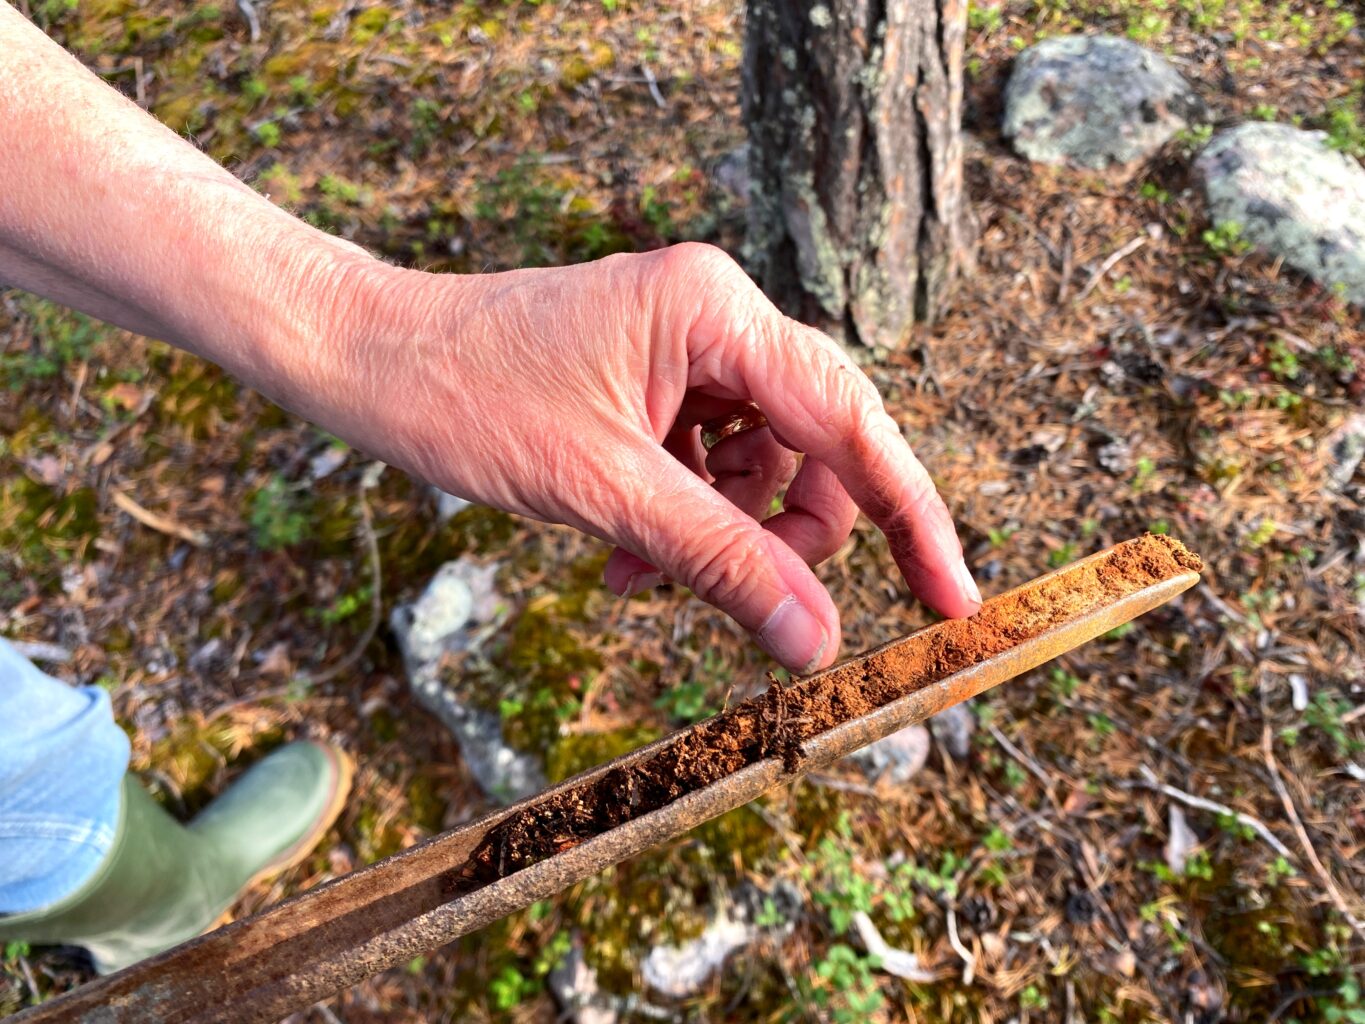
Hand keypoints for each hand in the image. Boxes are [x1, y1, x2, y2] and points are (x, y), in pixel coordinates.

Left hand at [333, 244, 980, 672]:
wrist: (366, 362)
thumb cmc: (467, 398)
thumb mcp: (606, 492)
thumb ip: (719, 561)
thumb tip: (817, 641)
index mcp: (717, 312)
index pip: (850, 422)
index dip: (910, 517)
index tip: (952, 599)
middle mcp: (715, 318)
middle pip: (813, 448)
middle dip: (786, 537)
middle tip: (752, 606)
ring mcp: (684, 348)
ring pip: (761, 466)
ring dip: (723, 536)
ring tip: (644, 577)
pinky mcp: (654, 379)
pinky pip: (709, 463)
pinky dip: (686, 518)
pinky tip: (629, 558)